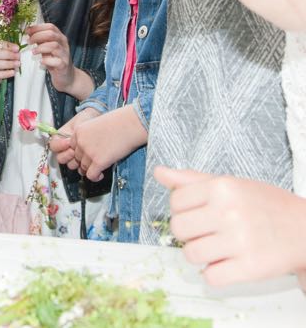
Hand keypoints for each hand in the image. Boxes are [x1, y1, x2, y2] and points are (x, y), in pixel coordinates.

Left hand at [25, 23, 75, 92]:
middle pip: (51, 34)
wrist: (67, 77)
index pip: (50, 27)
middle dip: (37, 36)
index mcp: (60, 37)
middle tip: (28, 42)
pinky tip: (41, 62)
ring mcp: (65, 55)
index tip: (27, 31)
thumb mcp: (47, 48)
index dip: (38, 27)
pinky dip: (47, 61)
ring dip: (41, 48)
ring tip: (33, 52)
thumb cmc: (54, 60)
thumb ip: (40, 40)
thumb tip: (28, 32)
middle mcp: (64, 44)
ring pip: (54, 46)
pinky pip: (57, 61)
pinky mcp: (64, 66)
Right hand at [49, 108, 98, 162]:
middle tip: (74, 150)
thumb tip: (69, 140)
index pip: (53, 146)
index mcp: (60, 138)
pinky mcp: (82, 161)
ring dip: (76, 161)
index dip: (59, 145)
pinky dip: (85, 166)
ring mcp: (74, 156)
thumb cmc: (86, 120)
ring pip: (70, 165)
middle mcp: (65, 149)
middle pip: (60, 158)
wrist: (97, 121)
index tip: (68, 142)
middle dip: (67, 155)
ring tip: (83, 155)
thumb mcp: (77, 123)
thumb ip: (72, 132)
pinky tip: (90, 160)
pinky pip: (81, 168)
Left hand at [71, 106, 147, 180]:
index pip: (71, 147)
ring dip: (91, 170)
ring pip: (83, 168)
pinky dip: (95, 177)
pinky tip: (101, 174)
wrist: (131, 124)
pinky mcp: (98, 161)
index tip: (89, 154)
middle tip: (96, 162)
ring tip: (99, 169)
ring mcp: (88, 152)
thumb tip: (90, 148)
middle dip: (86, 161)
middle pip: (77, 158)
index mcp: (79, 131)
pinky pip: (91, 175)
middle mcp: (80, 142)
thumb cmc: (119, 123)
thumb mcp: (96, 125)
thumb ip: (89, 136)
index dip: (81, 152)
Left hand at [154, 167, 305, 286]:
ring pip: (191, 254)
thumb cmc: (263, 205)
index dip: (183, 210)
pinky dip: (214, 274)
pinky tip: (227, 264)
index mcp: (222, 188)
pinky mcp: (250, 268)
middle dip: (188, 233)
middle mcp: (229, 212)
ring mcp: (240, 241)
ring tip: (216, 248)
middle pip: (178, 229)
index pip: (175, 202)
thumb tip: (159, 172)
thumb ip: (191, 179)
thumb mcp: (230, 184)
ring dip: (200, 255)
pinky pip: (210, 277)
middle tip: (206, 232)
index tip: (199, 213)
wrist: (305, 230)